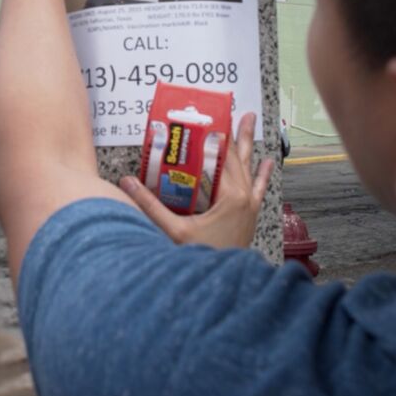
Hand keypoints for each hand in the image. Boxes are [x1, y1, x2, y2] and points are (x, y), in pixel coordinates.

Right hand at [119, 113, 273, 248]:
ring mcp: (250, 205)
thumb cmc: (201, 258)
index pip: (222, 157)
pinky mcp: (251, 215)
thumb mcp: (173, 230)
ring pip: (249, 167)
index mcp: (231, 196)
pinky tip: (268, 163)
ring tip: (250, 121)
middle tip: (234, 110)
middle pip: (238, 156)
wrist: (222, 285)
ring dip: (248, 144)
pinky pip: (259, 188)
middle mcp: (245, 197)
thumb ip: (150, 205)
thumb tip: (126, 183)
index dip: (216, 135)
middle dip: (235, 132)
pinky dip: (263, 174)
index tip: (211, 115)